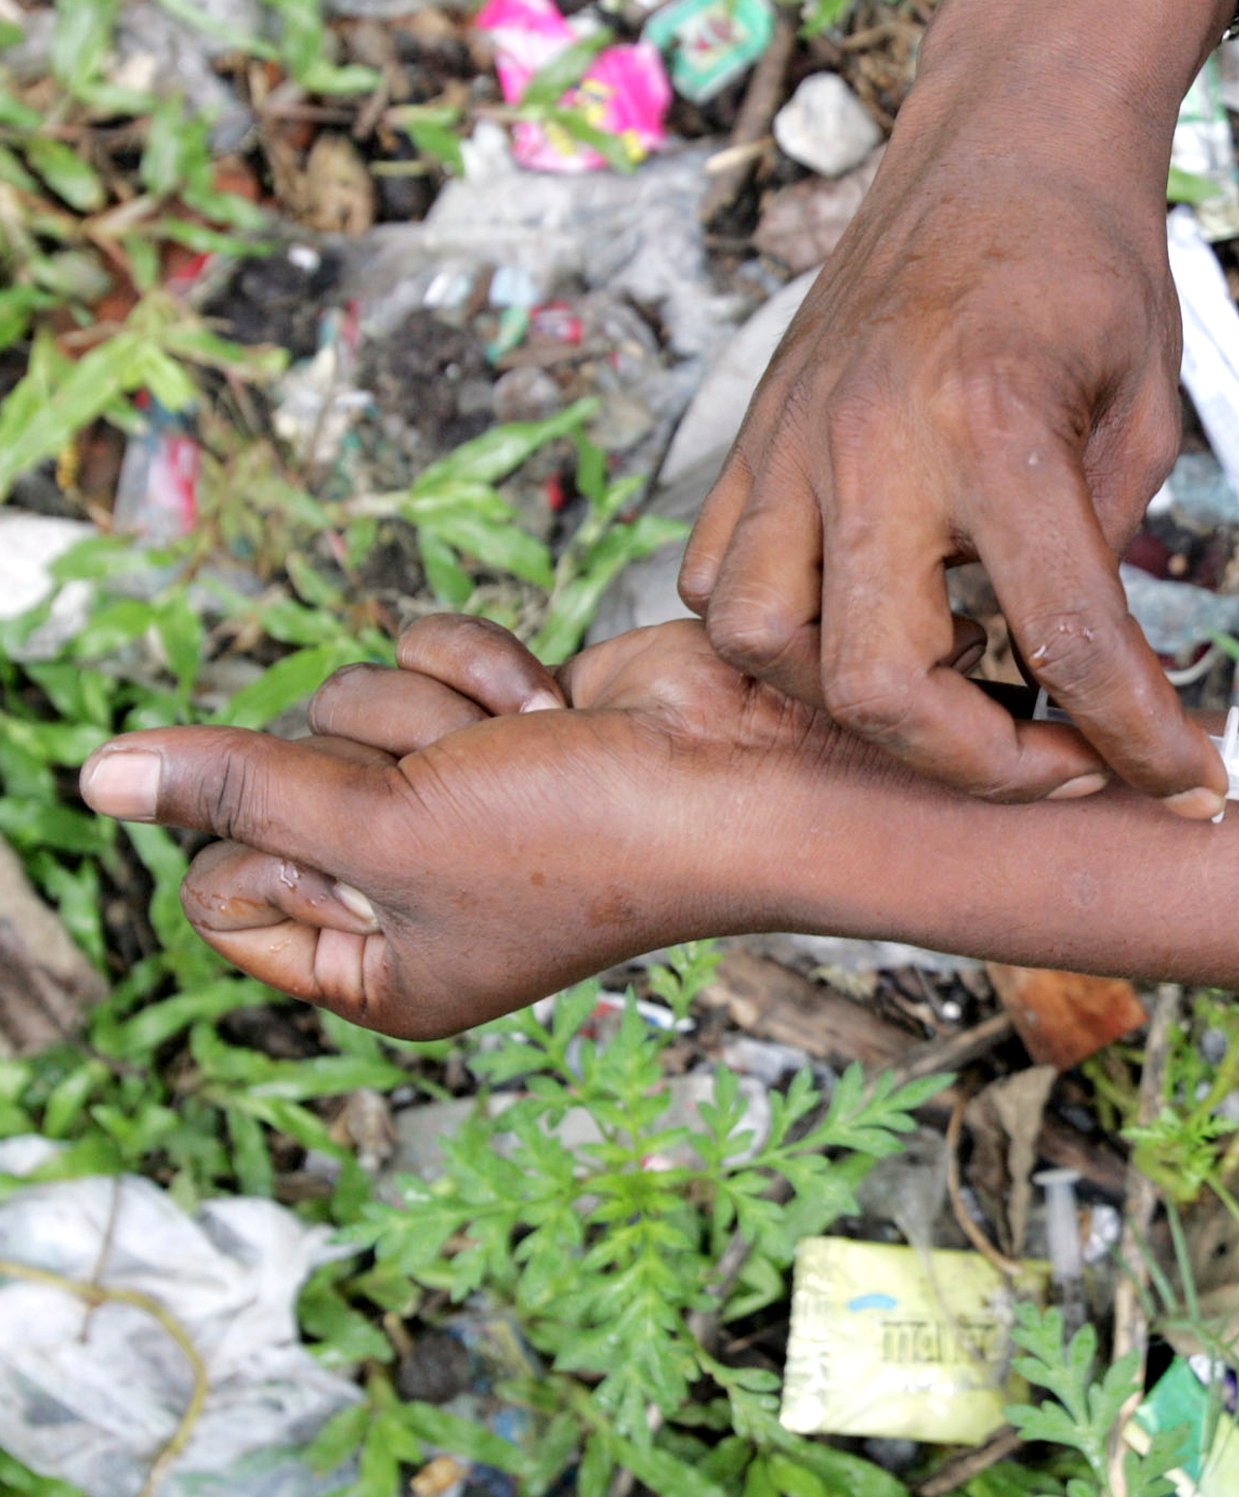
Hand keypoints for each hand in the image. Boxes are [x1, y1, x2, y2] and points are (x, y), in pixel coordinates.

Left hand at [75, 618, 850, 1038]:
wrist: (739, 775)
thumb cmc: (589, 843)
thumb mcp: (388, 827)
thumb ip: (238, 789)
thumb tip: (96, 775)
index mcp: (375, 967)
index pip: (223, 888)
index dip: (275, 841)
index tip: (375, 842)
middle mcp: (406, 886)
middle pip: (275, 778)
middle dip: (373, 760)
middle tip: (466, 791)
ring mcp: (451, 798)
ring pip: (348, 700)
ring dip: (437, 709)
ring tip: (525, 749)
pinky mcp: (492, 717)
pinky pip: (418, 652)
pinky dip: (483, 666)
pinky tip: (551, 706)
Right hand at [677, 0, 1228, 819]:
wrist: (997, 150)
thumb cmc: (1082, 267)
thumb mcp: (1146, 411)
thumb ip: (1108, 550)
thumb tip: (1084, 680)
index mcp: (995, 427)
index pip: (1068, 637)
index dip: (1136, 737)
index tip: (1177, 782)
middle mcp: (873, 441)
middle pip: (874, 681)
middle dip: (974, 760)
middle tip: (1051, 753)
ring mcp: (794, 440)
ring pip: (758, 639)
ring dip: (849, 701)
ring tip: (939, 683)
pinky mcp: (755, 436)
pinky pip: (716, 575)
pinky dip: (779, 631)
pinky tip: (860, 619)